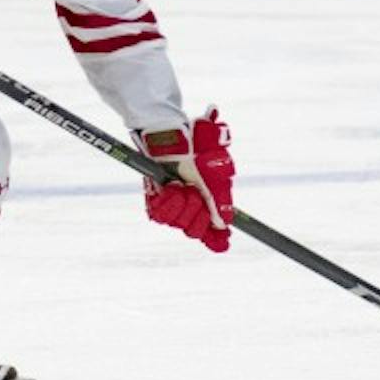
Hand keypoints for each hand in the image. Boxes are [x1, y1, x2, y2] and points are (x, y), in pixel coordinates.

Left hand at [136, 108, 234, 252]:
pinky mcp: (156, 203)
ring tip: (180, 184)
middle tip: (195, 193)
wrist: (172, 135)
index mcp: (210, 202)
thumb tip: (223, 224)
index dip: (217, 241)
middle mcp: (192, 208)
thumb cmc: (198, 148)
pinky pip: (161, 216)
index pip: (214, 233)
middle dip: (196, 214)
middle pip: (195, 232)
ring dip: (181, 203)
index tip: (222, 244)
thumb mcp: (217, 171)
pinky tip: (169, 188)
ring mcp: (173, 207)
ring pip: (179, 223)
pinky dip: (167, 201)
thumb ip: (221, 199)